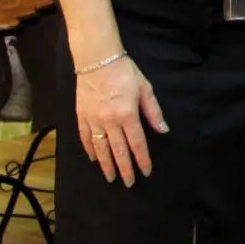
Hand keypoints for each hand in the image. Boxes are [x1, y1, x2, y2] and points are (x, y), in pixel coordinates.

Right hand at [75, 57, 165, 186]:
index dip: (142, 159)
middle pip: (118, 151)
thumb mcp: (145, 89)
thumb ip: (153, 112)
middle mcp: (110, 121)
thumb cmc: (125, 72)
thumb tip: (163, 130)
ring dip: (106, 164)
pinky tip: (94, 158)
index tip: (146, 172)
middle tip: (128, 183)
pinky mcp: (81, 116)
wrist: (97, 60)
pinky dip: (89, 149)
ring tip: (111, 177)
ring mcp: (93, 120)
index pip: (137, 143)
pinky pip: (85, 137)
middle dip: (124, 169)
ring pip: (100, 148)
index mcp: (128, 115)